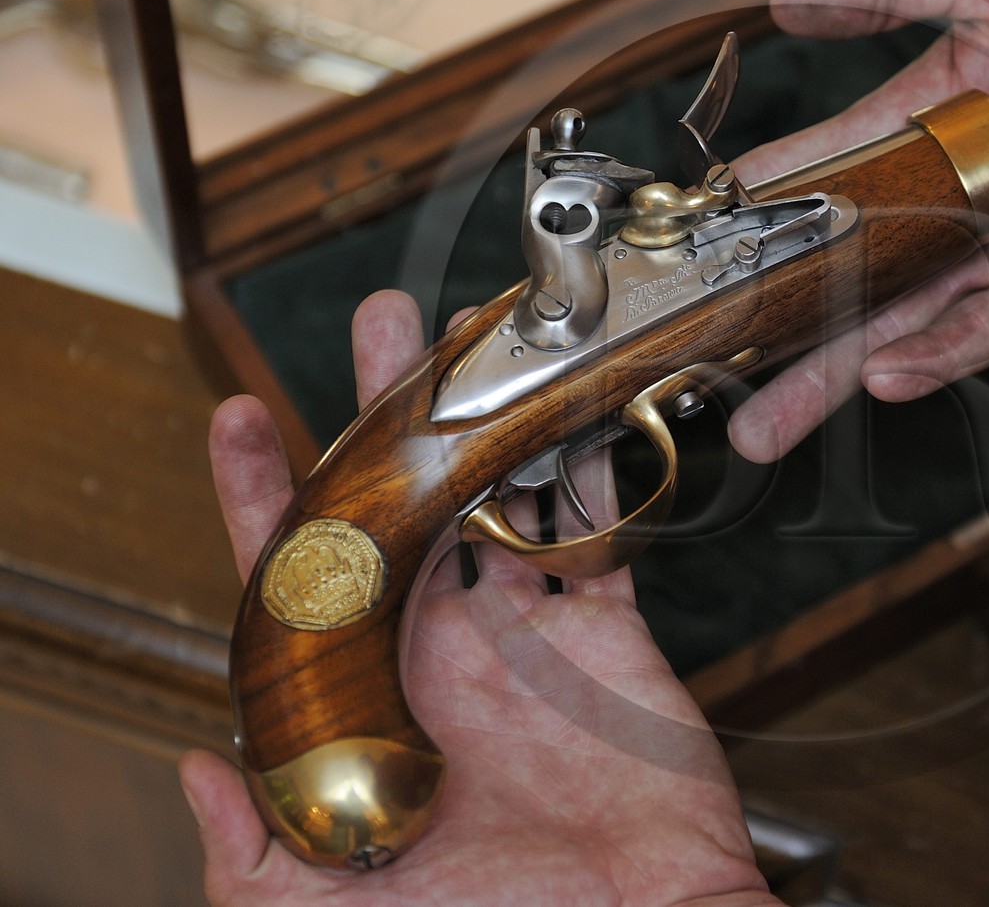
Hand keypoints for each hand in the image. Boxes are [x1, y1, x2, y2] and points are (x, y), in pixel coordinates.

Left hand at [180, 290, 776, 905]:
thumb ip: (255, 853)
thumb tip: (191, 768)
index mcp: (371, 704)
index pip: (299, 580)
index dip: (262, 498)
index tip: (235, 419)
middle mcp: (442, 654)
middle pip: (401, 506)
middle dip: (382, 412)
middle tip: (376, 323)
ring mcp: (527, 637)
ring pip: (498, 496)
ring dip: (487, 419)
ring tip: (475, 339)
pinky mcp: (610, 635)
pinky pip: (599, 536)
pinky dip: (593, 473)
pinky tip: (576, 415)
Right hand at [727, 0, 988, 462]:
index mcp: (902, 140)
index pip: (805, 177)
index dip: (744, 210)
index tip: (680, 246)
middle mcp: (930, 210)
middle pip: (828, 279)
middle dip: (763, 331)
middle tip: (696, 373)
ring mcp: (980, 256)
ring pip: (887, 328)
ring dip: (824, 377)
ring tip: (762, 424)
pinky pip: (979, 330)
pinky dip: (934, 355)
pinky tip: (884, 377)